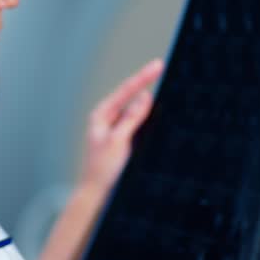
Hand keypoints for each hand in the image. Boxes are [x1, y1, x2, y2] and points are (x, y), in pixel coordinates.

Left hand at [80, 59, 163, 192]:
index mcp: (101, 115)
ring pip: (136, 110)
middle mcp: (107, 119)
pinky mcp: (124, 139)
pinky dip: (148, 117)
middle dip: (146, 83)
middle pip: (131, 96)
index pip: (126, 91)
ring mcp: (116, 128)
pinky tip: (158, 113)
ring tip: (161, 88)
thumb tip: (144, 97)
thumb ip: (131, 118)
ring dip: (148, 102)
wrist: (98, 194)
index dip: (143, 77)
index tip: (158, 65)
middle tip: (162, 67)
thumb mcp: (118, 141)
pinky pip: (138, 122)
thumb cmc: (103, 170)